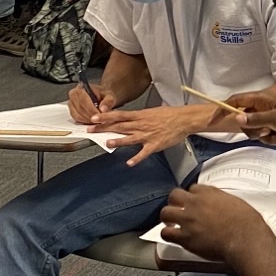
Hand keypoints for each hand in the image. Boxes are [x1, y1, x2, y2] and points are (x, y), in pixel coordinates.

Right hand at [67, 84, 114, 123]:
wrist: (101, 97)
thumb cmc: (103, 95)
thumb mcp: (109, 96)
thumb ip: (108, 102)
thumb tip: (103, 109)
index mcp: (81, 87)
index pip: (83, 100)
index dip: (90, 109)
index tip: (98, 115)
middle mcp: (73, 95)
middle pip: (79, 108)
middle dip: (90, 116)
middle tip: (99, 120)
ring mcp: (71, 104)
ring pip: (77, 115)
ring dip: (87, 120)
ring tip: (97, 121)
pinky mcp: (72, 111)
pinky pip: (76, 119)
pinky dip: (85, 122)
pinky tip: (93, 122)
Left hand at [91, 102, 223, 164]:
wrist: (184, 119)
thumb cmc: (169, 115)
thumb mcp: (151, 112)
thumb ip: (138, 117)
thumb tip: (126, 119)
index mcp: (140, 115)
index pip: (119, 115)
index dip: (105, 117)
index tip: (93, 118)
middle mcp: (141, 125)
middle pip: (119, 126)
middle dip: (104, 128)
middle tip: (91, 130)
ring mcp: (147, 135)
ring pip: (129, 138)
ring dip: (118, 141)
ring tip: (107, 143)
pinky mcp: (155, 145)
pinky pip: (144, 153)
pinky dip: (137, 158)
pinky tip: (129, 163)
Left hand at [154, 184, 272, 267]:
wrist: (244, 238)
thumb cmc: (246, 223)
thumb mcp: (236, 202)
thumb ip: (223, 201)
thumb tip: (222, 206)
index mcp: (209, 193)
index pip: (193, 188)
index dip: (193, 196)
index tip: (195, 202)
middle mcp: (195, 203)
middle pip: (175, 195)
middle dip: (175, 202)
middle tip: (179, 209)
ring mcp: (188, 220)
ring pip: (166, 213)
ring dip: (168, 217)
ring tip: (171, 223)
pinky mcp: (184, 237)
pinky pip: (165, 233)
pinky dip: (167, 234)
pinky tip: (172, 236)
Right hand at [226, 84, 275, 143]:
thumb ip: (256, 119)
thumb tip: (238, 117)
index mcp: (263, 98)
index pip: (236, 101)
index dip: (222, 109)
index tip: (213, 120)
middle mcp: (266, 104)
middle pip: (248, 120)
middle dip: (258, 131)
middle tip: (270, 132)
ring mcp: (274, 113)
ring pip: (261, 130)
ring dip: (271, 137)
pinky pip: (272, 133)